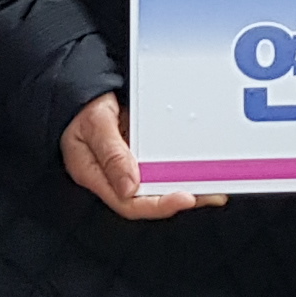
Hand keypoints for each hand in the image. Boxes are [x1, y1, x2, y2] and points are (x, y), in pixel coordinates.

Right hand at [62, 93, 219, 219]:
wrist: (81, 90)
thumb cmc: (82, 108)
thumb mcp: (94, 124)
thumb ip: (111, 154)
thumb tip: (130, 187)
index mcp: (97, 176)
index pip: (129, 203)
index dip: (159, 205)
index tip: (186, 198)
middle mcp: (114, 177)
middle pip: (149, 199)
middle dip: (181, 199)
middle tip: (212, 194)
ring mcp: (127, 167)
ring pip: (158, 185)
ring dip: (186, 186)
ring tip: (214, 186)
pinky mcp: (138, 155)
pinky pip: (160, 167)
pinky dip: (179, 169)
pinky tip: (198, 168)